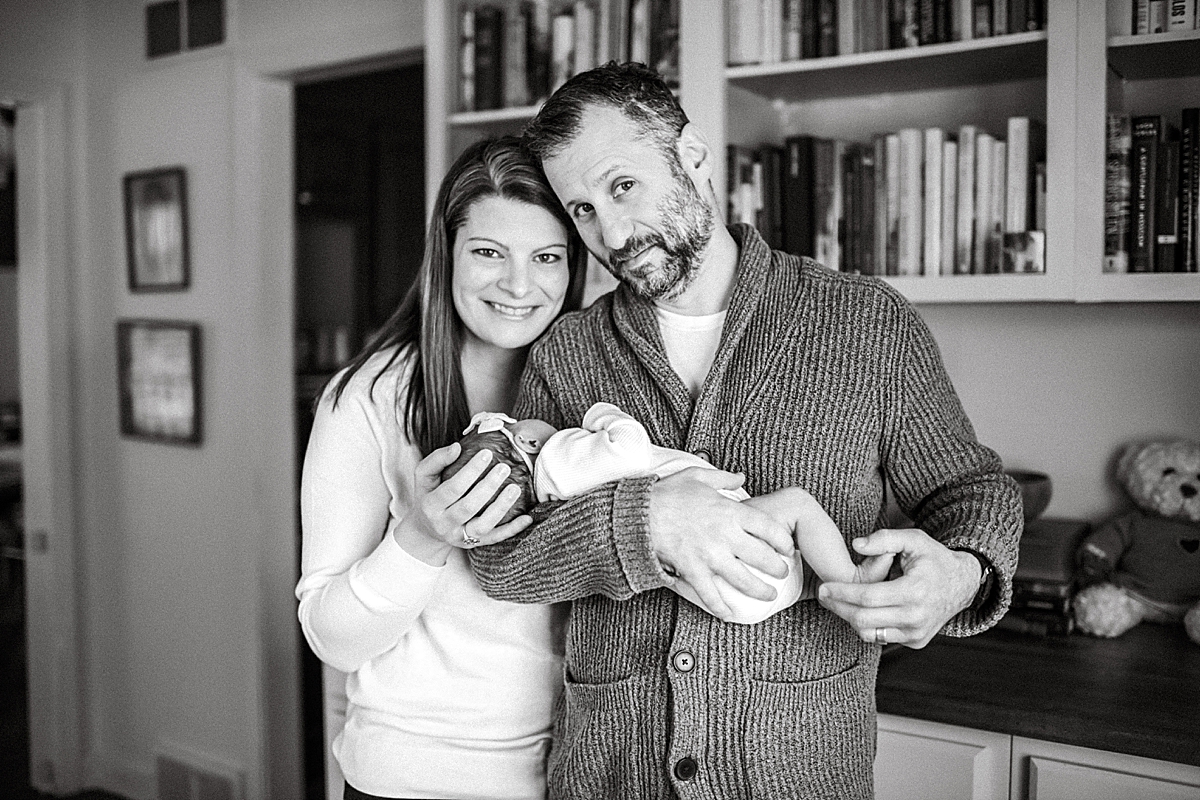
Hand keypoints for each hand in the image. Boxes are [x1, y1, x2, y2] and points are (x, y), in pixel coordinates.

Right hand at [394, 442, 532, 563]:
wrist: (425, 529)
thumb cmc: (428, 496)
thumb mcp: (424, 476)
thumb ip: (437, 460)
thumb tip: (457, 447)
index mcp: (431, 505)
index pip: (453, 487)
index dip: (471, 471)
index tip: (487, 454)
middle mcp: (444, 524)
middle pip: (469, 506)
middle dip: (488, 486)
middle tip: (504, 467)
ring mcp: (460, 536)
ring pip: (483, 525)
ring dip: (501, 507)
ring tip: (515, 488)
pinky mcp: (474, 544)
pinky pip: (495, 538)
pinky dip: (512, 529)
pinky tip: (527, 518)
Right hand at [649, 467, 794, 620]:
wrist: (639, 514)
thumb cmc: (667, 494)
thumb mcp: (697, 477)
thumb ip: (723, 477)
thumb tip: (741, 476)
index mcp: (730, 511)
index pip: (769, 528)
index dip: (783, 540)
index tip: (787, 547)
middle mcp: (725, 535)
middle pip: (762, 557)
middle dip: (777, 568)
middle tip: (782, 573)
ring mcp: (710, 555)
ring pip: (744, 580)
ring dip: (760, 590)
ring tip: (769, 595)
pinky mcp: (693, 570)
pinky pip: (711, 594)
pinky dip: (721, 607)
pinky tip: (729, 614)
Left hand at [816, 528, 980, 648]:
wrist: (962, 584)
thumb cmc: (934, 558)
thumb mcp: (913, 539)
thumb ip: (884, 538)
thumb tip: (856, 544)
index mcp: (915, 591)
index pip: (868, 598)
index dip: (841, 593)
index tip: (824, 587)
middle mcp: (917, 617)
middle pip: (864, 619)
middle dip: (838, 607)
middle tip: (823, 595)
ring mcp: (917, 633)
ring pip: (869, 633)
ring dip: (849, 618)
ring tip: (838, 601)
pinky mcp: (916, 641)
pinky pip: (881, 638)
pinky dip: (867, 625)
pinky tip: (859, 609)